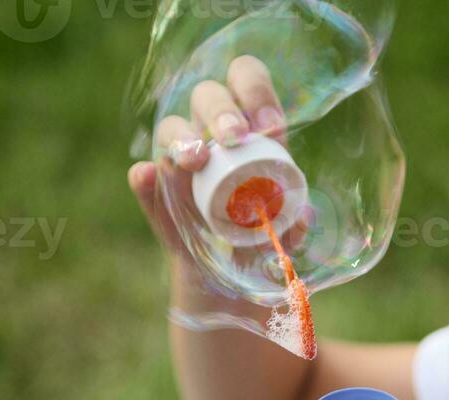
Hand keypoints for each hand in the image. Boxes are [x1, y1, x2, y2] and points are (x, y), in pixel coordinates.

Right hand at [128, 55, 303, 261]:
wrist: (228, 270)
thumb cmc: (261, 235)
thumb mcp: (285, 234)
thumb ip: (297, 227)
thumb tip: (305, 216)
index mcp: (249, 128)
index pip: (247, 80)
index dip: (257, 92)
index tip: (270, 128)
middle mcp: (210, 133)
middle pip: (208, 95)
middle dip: (221, 110)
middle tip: (234, 138)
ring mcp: (179, 159)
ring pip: (171, 127)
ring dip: (182, 137)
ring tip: (197, 160)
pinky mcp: (157, 191)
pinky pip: (144, 177)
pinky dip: (144, 176)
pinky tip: (148, 176)